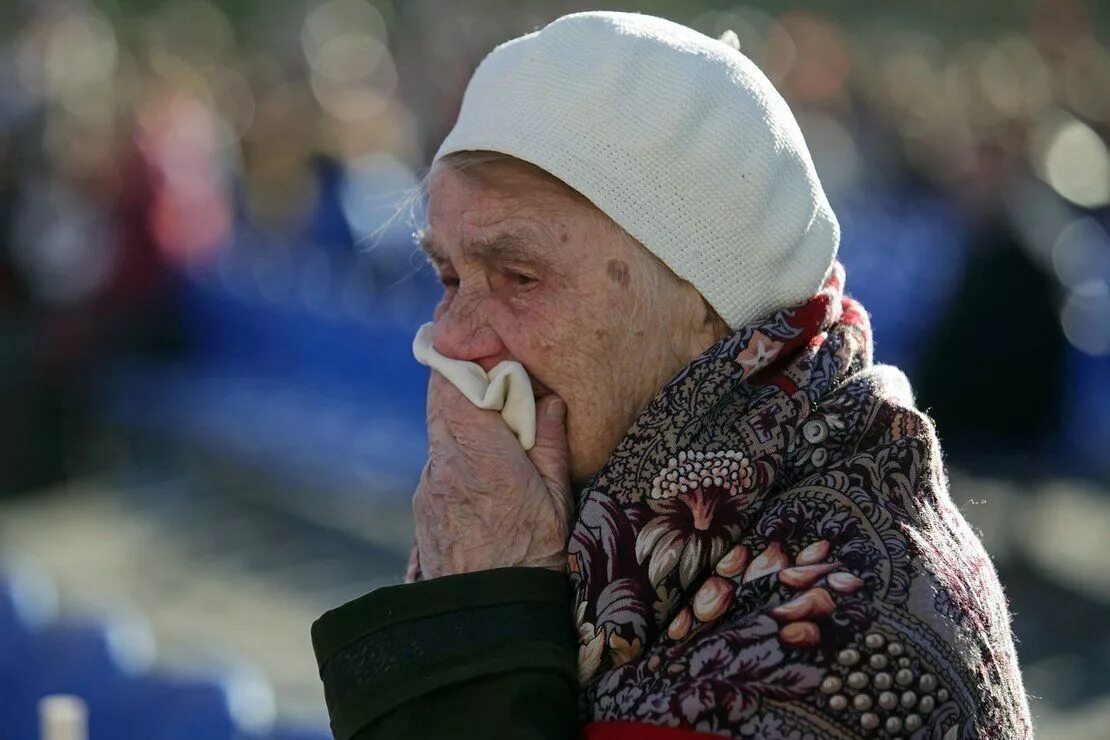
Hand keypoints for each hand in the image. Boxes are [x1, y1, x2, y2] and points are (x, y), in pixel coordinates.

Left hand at [412, 371, 573, 578]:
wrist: (488, 621)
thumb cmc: (534, 561)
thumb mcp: (558, 501)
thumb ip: (551, 444)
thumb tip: (550, 401)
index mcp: (481, 457)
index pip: (455, 386)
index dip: (465, 362)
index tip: (485, 352)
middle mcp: (445, 466)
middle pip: (441, 404)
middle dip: (464, 387)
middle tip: (494, 385)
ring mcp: (428, 488)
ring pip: (440, 435)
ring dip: (462, 426)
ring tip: (499, 444)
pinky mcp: (422, 508)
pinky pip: (438, 466)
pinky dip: (457, 458)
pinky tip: (485, 482)